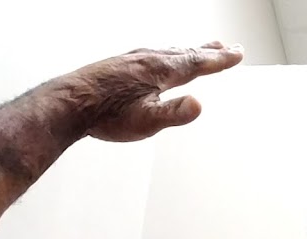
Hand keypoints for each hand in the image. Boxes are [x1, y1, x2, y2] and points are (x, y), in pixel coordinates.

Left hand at [68, 42, 244, 142]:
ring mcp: (133, 60)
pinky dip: (167, 54)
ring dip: (189, 50)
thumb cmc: (106, 115)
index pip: (198, 63)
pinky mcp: (120, 65)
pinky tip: (160, 60)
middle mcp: (148, 59)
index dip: (220, 59)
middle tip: (228, 47)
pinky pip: (152, 54)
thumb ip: (174, 114)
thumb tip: (198, 105)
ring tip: (200, 49)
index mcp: (160, 70)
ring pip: (169, 51)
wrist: (68, 104)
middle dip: (209, 50)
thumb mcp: (147, 122)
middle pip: (186, 52)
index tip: (237, 53)